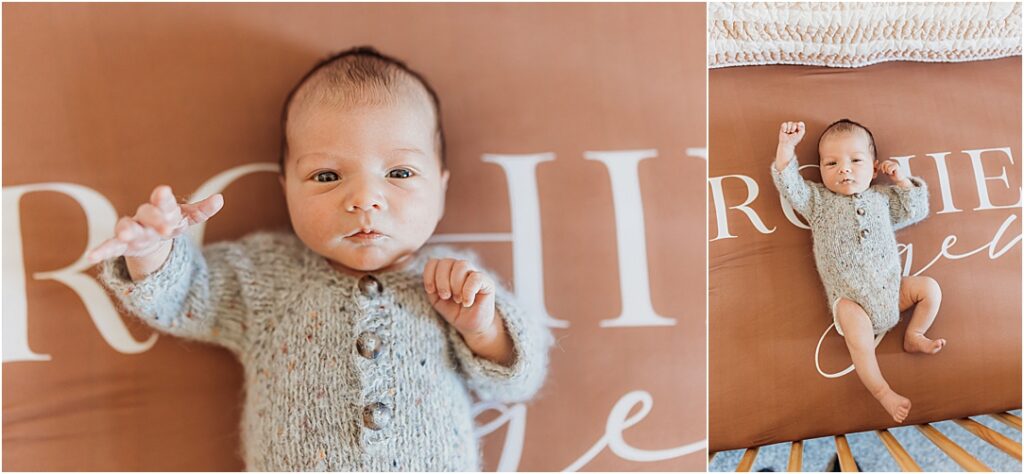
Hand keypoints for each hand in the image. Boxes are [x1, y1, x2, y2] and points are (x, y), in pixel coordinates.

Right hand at [87, 185, 223, 263]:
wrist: (150, 234)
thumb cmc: (170, 221)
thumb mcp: (186, 217)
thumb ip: (202, 210)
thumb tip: (221, 198)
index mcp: (162, 209)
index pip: (164, 202)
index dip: (164, 199)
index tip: (164, 191)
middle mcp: (145, 217)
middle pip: (147, 214)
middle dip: (154, 219)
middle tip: (165, 227)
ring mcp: (132, 229)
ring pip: (127, 227)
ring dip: (126, 230)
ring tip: (126, 233)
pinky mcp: (121, 244)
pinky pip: (110, 246)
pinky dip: (101, 251)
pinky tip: (90, 257)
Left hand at [423, 258, 497, 336]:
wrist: (472, 326)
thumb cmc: (455, 312)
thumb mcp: (437, 300)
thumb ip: (432, 287)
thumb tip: (432, 277)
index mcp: (446, 271)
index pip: (434, 262)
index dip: (429, 275)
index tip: (431, 291)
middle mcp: (460, 269)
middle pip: (446, 262)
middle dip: (442, 281)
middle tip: (445, 296)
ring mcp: (474, 273)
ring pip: (461, 265)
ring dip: (455, 284)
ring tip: (457, 299)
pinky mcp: (487, 282)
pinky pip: (476, 277)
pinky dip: (468, 291)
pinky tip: (467, 302)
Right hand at [778, 121, 805, 148]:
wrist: (786, 144)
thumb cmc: (793, 140)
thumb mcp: (800, 135)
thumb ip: (802, 129)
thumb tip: (799, 123)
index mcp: (799, 128)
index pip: (801, 123)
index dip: (800, 125)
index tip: (798, 129)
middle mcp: (794, 127)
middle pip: (794, 123)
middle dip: (793, 128)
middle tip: (792, 132)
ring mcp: (789, 126)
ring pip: (789, 123)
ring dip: (789, 128)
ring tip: (788, 132)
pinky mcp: (783, 127)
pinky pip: (784, 124)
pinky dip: (784, 127)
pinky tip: (784, 131)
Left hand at [877, 159, 908, 183]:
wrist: (899, 180)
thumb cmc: (893, 176)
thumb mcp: (886, 171)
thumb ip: (883, 168)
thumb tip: (877, 166)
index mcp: (890, 163)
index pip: (884, 162)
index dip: (881, 166)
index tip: (882, 171)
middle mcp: (893, 162)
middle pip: (884, 162)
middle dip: (883, 168)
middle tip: (885, 172)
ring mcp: (895, 164)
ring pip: (886, 166)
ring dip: (887, 171)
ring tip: (891, 173)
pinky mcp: (896, 166)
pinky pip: (889, 168)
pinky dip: (890, 172)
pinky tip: (893, 173)